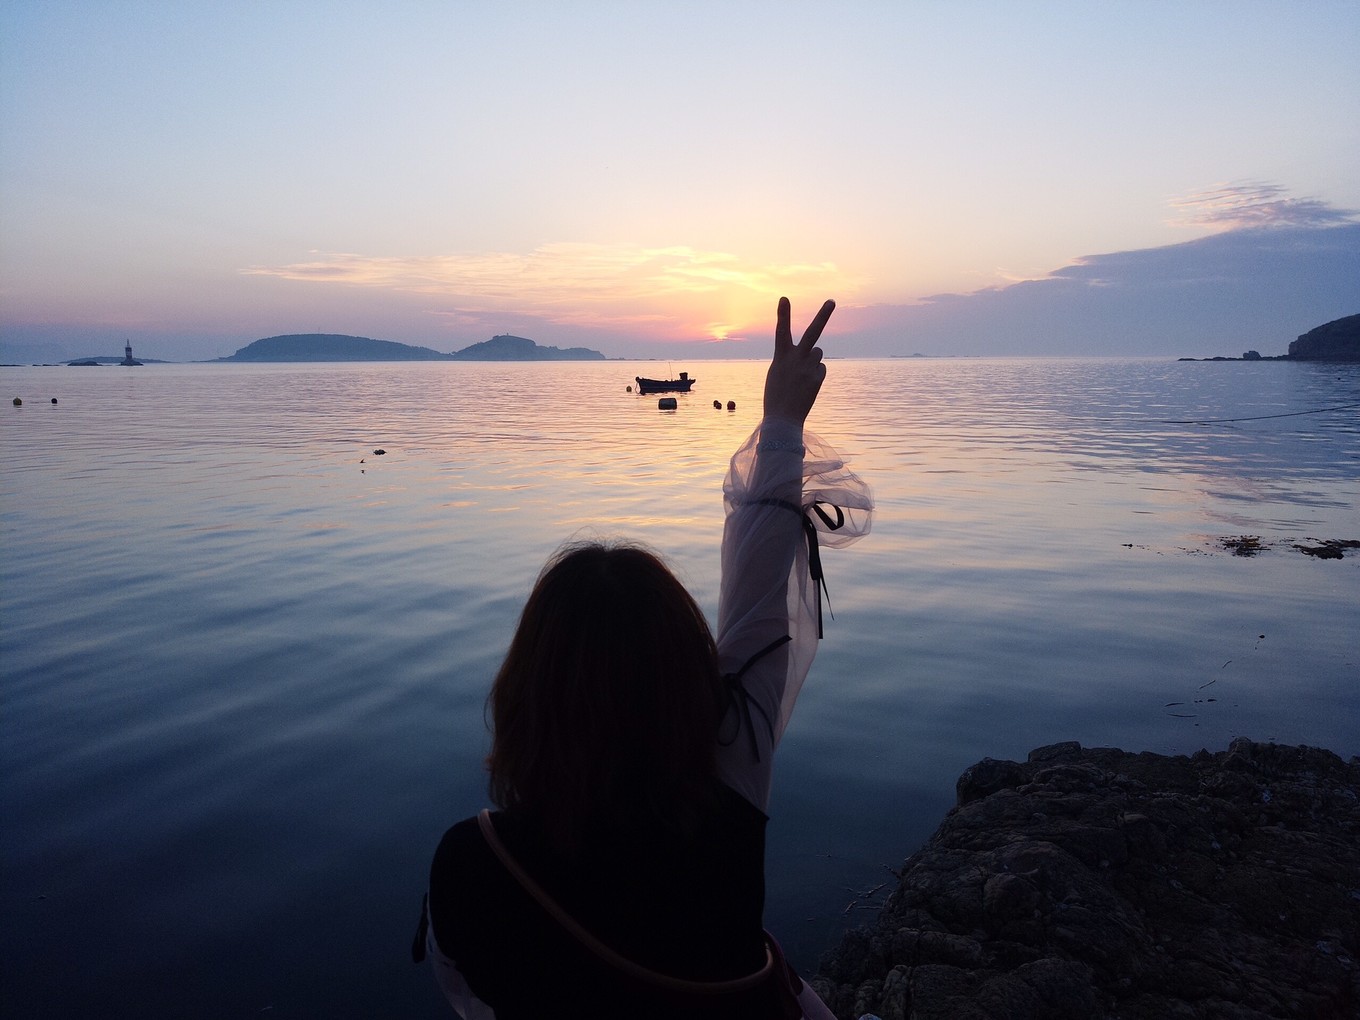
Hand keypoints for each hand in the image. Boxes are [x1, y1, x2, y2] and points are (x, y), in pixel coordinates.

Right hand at [762, 296, 833, 424]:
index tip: (784, 298)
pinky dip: (815, 373)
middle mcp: (796, 360)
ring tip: (801, 375)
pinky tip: (806, 385)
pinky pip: (821, 367)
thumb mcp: (777, 372)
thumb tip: (815, 350)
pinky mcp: (818, 377)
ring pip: (817, 352)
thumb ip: (792, 357)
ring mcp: (809, 369)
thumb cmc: (776, 394)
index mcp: (780, 357)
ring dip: (812, 358)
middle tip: (832, 301)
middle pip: (813, 333)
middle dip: (823, 315)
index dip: (783, 314)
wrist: (783, 419)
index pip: (781, 331)